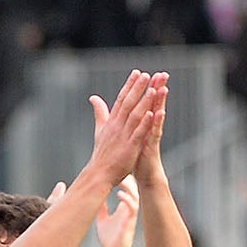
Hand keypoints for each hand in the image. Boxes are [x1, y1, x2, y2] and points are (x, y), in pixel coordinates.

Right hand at [85, 71, 164, 188]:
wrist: (99, 173)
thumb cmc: (102, 153)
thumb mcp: (100, 130)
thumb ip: (100, 113)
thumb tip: (93, 97)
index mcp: (112, 122)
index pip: (121, 99)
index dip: (130, 85)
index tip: (138, 73)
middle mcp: (117, 126)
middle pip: (128, 103)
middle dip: (138, 88)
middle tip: (147, 74)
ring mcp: (123, 136)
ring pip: (135, 116)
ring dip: (144, 102)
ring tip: (153, 89)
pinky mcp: (130, 147)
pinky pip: (138, 133)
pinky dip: (145, 123)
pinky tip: (152, 113)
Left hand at [97, 175, 142, 246]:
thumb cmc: (110, 237)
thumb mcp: (102, 219)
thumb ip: (101, 208)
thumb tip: (94, 197)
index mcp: (124, 207)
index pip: (129, 188)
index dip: (125, 177)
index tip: (117, 168)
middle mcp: (129, 209)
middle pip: (134, 188)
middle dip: (129, 178)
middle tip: (121, 170)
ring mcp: (131, 215)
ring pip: (135, 196)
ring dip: (129, 187)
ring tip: (121, 179)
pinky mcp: (130, 222)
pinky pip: (132, 208)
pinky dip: (127, 200)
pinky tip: (120, 194)